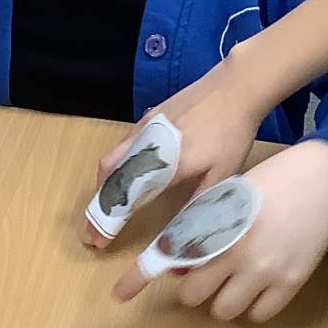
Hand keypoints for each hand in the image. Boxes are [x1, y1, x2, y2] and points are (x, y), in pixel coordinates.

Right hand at [86, 61, 270, 248]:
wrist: (234, 87)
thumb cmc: (232, 132)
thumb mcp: (223, 175)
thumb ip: (200, 206)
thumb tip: (183, 238)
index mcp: (166, 164)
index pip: (127, 199)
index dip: (109, 222)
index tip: (97, 240)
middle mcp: (147, 145)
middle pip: (109, 180)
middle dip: (97, 208)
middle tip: (93, 230)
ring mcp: (144, 129)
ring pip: (110, 161)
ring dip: (102, 188)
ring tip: (103, 207)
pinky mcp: (147, 118)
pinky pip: (121, 146)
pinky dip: (113, 167)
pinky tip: (120, 175)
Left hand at [114, 141, 327, 321]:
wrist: (320, 182)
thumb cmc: (266, 186)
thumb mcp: (226, 198)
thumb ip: (198, 232)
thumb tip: (175, 271)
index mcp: (215, 223)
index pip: (170, 254)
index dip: (139, 277)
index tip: (118, 295)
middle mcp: (235, 250)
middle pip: (192, 294)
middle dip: (193, 287)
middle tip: (207, 273)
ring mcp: (264, 270)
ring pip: (223, 312)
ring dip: (221, 300)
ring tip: (235, 279)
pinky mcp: (290, 284)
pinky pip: (257, 316)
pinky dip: (252, 306)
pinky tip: (258, 284)